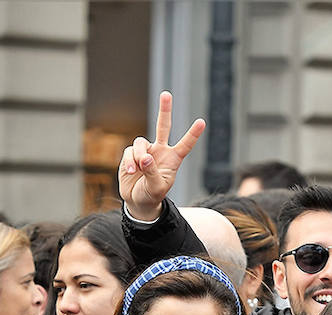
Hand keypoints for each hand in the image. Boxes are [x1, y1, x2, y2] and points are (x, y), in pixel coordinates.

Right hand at [118, 91, 205, 221]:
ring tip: (137, 170)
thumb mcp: (156, 188)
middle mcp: (160, 151)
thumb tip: (145, 157)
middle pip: (163, 126)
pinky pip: (129, 152)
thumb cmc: (152, 195)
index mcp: (173, 159)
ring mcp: (145, 151)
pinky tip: (131, 172)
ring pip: (141, 142)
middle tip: (166, 94)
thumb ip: (152, 172)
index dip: (193, 134)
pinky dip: (129, 162)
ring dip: (139, 155)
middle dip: (164, 110)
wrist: (138, 201)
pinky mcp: (131, 154)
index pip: (185, 144)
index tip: (202, 122)